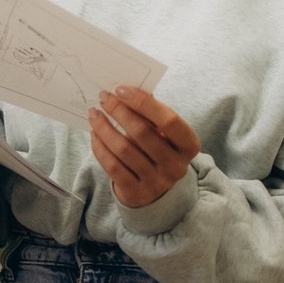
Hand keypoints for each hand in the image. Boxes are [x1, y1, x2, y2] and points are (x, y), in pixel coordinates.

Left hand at [90, 85, 201, 207]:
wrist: (157, 191)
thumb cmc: (159, 150)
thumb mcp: (164, 134)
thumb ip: (151, 113)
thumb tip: (125, 89)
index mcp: (189, 145)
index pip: (168, 120)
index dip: (144, 103)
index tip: (120, 89)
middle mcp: (176, 166)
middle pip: (143, 133)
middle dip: (119, 111)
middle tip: (103, 98)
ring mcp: (156, 182)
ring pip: (124, 149)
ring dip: (104, 128)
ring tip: (94, 114)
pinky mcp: (136, 193)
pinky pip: (113, 166)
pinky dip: (100, 147)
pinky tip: (94, 134)